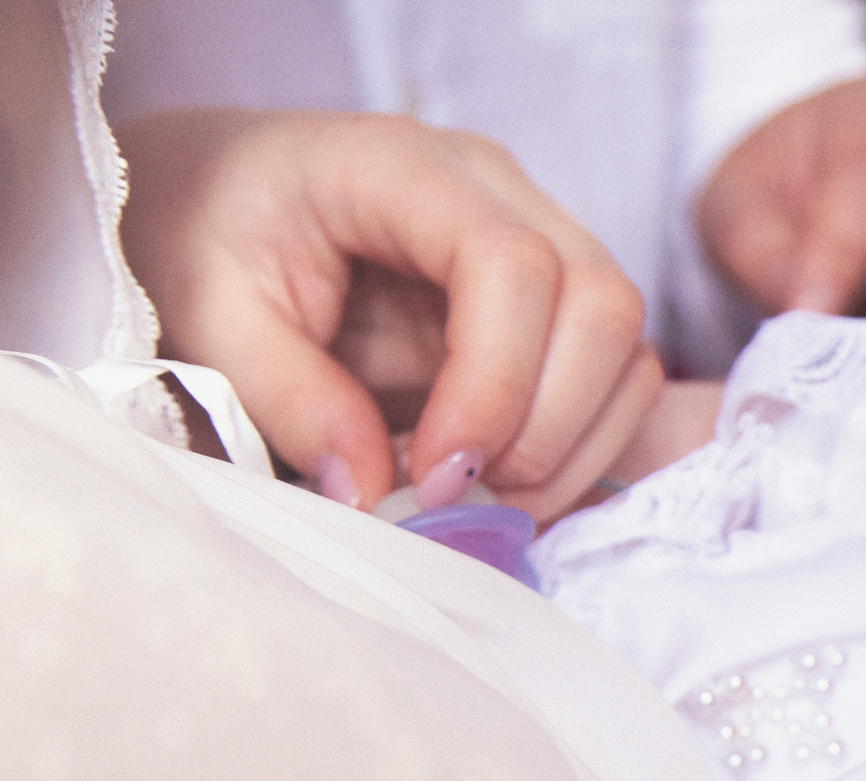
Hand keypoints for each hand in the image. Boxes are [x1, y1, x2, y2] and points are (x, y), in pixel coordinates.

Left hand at [118, 108, 660, 520]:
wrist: (222, 199)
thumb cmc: (209, 235)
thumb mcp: (210, 316)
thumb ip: (290, 400)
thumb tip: (374, 492)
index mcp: (405, 168)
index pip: (514, 264)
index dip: (497, 384)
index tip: (437, 476)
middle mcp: (500, 192)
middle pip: (602, 304)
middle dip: (548, 427)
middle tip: (461, 497)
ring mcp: (546, 241)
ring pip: (628, 351)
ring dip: (571, 450)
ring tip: (478, 500)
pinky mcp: (560, 304)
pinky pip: (618, 382)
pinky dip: (577, 451)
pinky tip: (499, 480)